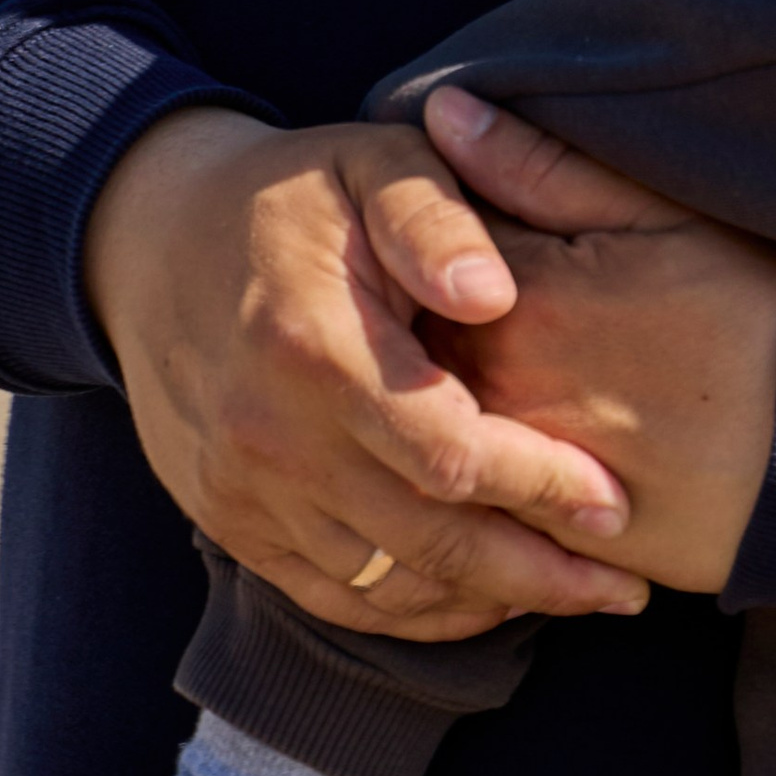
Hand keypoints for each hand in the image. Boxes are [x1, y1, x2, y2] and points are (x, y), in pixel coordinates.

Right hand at [82, 104, 654, 642]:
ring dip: (487, 601)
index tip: (617, 505)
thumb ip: (436, 218)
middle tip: (624, 588)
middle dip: (537, 575)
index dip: (539, 488)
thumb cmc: (295, 193)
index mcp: (314, 349)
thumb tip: (495, 294)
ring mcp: (243, 492)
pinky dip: (414, 612)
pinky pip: (333, 598)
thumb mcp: (372, 163)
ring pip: (384, 587)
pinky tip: (481, 598)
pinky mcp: (230, 523)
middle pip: (425, 544)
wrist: (151, 238)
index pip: (448, 454)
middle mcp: (271, 438)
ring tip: (573, 593)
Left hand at [424, 87, 775, 595]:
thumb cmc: (755, 312)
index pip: (421, 254)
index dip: (436, 238)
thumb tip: (444, 112)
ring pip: (433, 429)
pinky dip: (465, 480)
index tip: (468, 237)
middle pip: (410, 347)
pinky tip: (502, 446)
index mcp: (515, 302)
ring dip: (433, 400)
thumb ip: (540, 165)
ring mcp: (514, 477)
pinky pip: (467, 509)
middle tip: (487, 308)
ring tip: (505, 371)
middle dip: (419, 320)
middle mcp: (496, 396)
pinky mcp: (541, 541)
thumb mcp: (660, 212)